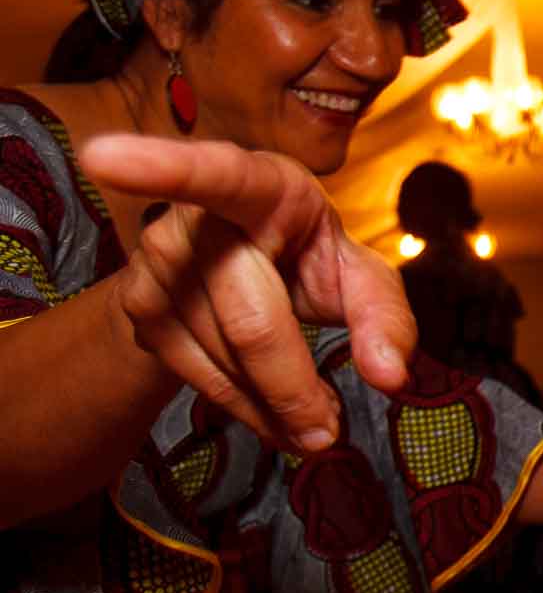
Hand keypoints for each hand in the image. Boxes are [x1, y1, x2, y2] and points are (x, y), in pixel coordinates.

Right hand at [81, 135, 416, 453]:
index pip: (215, 174)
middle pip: (250, 323)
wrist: (239, 265)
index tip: (102, 158)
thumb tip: (391, 377)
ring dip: (272, 406)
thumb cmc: (310, 255)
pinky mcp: (137, 307)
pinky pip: (196, 376)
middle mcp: (195, 217)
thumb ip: (386, 318)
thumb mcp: (360, 276)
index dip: (160, 167)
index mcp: (260, 186)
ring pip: (224, 361)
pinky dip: (243, 407)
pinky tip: (270, 409)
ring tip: (310, 417)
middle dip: (292, 388)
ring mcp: (156, 262)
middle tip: (328, 434)